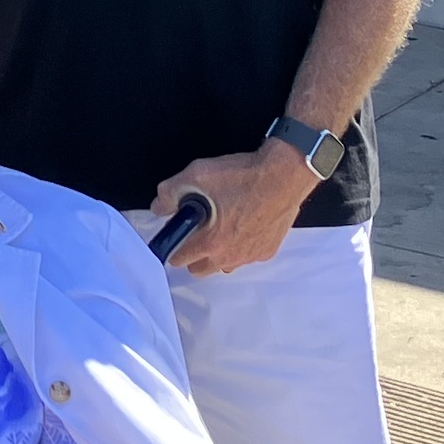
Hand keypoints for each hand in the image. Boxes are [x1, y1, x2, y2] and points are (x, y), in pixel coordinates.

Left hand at [149, 137, 319, 276]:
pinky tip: (243, 224)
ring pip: (225, 265)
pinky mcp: (269, 250)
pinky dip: (240, 245)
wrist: (284, 174)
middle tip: (197, 228)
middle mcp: (231, 256)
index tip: (177, 229)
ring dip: (218, 252)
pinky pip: (246, 256)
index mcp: (211, 243)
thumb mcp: (197, 174)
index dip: (173, 243)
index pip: (179, 260)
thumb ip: (170, 193)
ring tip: (221, 225)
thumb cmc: (242, 176)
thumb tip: (159, 207)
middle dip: (194, 253)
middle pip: (200, 269)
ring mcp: (252, 256)